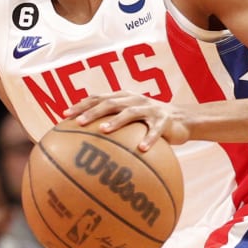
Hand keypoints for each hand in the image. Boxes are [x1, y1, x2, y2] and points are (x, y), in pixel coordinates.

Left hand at [65, 91, 188, 150]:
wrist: (183, 120)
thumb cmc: (149, 122)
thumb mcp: (130, 119)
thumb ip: (111, 124)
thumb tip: (83, 142)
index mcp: (123, 98)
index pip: (98, 98)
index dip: (81, 104)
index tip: (64, 115)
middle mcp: (135, 100)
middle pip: (110, 102)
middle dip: (93, 111)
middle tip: (79, 123)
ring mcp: (150, 109)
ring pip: (130, 113)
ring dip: (116, 121)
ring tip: (104, 131)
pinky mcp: (165, 120)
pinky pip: (155, 130)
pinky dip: (149, 139)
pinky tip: (142, 149)